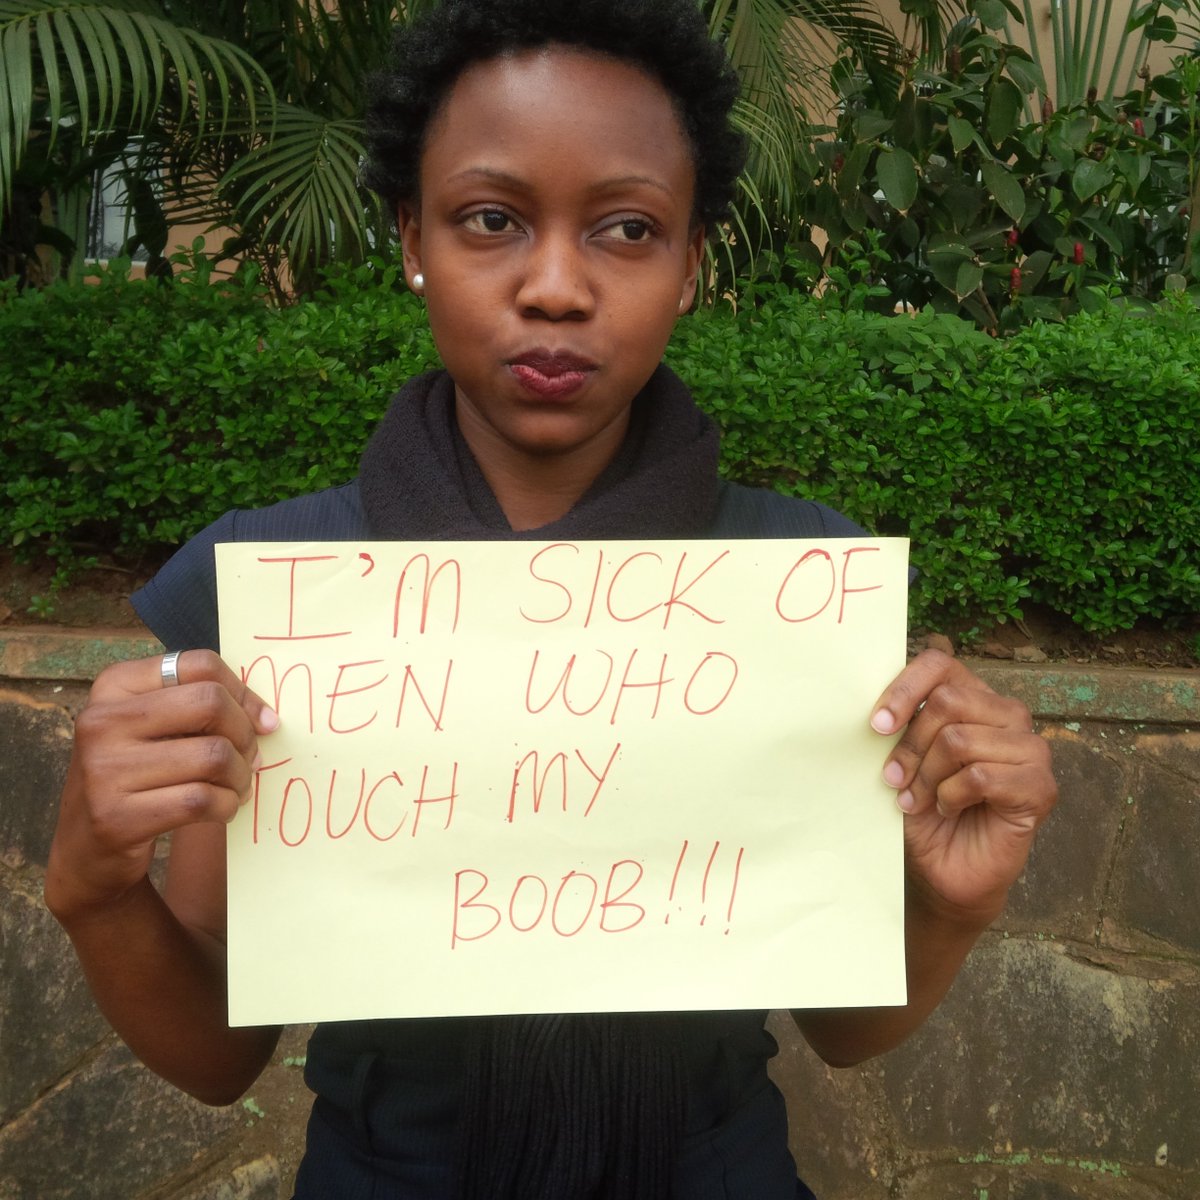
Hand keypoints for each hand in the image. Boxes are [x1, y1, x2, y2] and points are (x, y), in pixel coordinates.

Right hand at [47, 650, 277, 919]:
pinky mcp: (116, 818)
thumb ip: (203, 708)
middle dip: (245, 734)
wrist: (87, 848)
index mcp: (114, 686)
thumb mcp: (155, 728)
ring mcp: (104, 770)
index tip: (259, 720)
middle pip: (210, 704)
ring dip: (240, 776)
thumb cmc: (139, 775)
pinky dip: (226, 805)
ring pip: (213, 756)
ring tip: (235, 786)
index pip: (199, 666)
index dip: (241, 693)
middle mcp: (101, 721)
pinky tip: (221, 808)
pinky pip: (201, 800)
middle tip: (249, 758)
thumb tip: (266, 718)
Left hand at [870, 649, 1056, 926]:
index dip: (904, 689)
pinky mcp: (1040, 786)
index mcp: (972, 697)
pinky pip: (980, 775)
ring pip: (960, 740)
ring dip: (927, 777)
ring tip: (918, 799)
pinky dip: (951, 796)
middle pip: (947, 702)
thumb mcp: (900, 758)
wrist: (941, 869)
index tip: (876, 726)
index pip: (940, 664)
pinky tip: (948, 809)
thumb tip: (874, 704)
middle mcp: (1006, 715)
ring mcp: (1030, 749)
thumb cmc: (921, 808)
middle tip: (894, 779)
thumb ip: (898, 724)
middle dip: (910, 745)